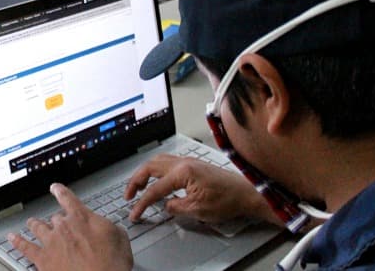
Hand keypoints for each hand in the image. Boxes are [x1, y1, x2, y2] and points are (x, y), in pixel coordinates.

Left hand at [9, 183, 132, 270]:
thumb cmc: (111, 264)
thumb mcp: (121, 239)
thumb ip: (111, 228)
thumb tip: (110, 227)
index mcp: (81, 218)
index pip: (67, 198)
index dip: (60, 191)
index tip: (55, 188)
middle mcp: (63, 227)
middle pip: (55, 217)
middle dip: (56, 219)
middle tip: (56, 222)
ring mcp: (51, 243)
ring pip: (37, 227)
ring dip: (34, 224)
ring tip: (31, 222)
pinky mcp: (42, 259)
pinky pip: (25, 247)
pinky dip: (17, 241)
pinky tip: (12, 238)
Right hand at [125, 153, 268, 224]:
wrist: (245, 192)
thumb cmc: (228, 199)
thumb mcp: (197, 210)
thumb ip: (175, 207)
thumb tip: (165, 205)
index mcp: (182, 172)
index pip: (154, 189)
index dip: (142, 203)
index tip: (135, 212)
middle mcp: (183, 162)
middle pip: (150, 167)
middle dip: (136, 181)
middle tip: (129, 195)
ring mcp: (188, 161)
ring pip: (157, 161)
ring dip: (144, 173)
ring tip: (138, 186)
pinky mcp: (193, 164)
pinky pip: (167, 162)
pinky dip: (156, 170)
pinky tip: (156, 179)